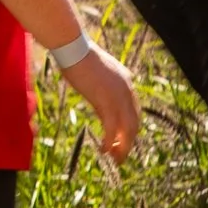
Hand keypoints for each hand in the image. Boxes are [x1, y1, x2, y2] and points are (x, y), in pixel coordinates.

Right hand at [66, 43, 141, 163]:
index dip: (129, 128)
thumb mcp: (96, 74)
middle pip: (134, 123)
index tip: (122, 140)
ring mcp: (119, 97)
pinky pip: (113, 130)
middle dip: (129, 141)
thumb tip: (99, 101)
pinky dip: (111, 143)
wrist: (73, 48)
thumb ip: (102, 88)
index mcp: (126, 81)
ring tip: (116, 160)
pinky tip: (105, 151)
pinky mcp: (107, 102)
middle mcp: (127, 90)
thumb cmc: (78, 57)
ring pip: (128, 130)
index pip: (133, 110)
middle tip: (121, 155)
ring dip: (123, 147)